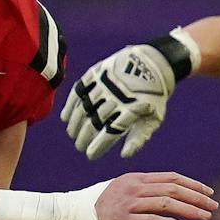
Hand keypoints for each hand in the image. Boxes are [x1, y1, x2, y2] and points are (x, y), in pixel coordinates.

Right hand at [63, 31, 196, 159]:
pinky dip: (70, 105)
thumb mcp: (154, 119)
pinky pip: (78, 91)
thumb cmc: (153, 98)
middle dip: (85, 137)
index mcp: (132, 109)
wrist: (154, 64)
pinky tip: (65, 118)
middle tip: (80, 147)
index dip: (99, 145)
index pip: (111, 131)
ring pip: (84, 107)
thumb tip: (124, 156)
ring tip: (72, 135)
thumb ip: (139, 138)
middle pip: (95, 121)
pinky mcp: (96, 73)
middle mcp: (116, 96)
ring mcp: (105, 83)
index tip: (90, 155)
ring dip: (75, 124)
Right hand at [95, 171, 217, 219]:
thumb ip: (142, 191)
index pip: (170, 177)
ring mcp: (128, 203)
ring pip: (166, 203)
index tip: (208, 192)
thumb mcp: (121, 191)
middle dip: (197, 197)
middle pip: (173, 189)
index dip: (192, 184)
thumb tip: (166, 196)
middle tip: (214, 206)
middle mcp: (133, 187)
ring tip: (207, 217)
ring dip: (190, 210)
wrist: (68, 215)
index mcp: (135, 178)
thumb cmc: (96, 205)